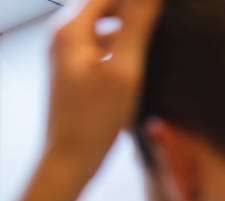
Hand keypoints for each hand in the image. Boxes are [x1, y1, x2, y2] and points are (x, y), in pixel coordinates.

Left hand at [46, 0, 161, 170]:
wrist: (69, 160)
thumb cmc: (93, 121)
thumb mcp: (124, 70)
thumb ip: (137, 24)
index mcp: (70, 29)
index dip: (137, 0)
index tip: (161, 6)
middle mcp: (63, 36)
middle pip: (103, 4)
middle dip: (132, 7)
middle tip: (160, 16)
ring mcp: (65, 54)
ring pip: (102, 23)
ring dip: (127, 21)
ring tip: (156, 30)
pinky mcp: (73, 71)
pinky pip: (99, 43)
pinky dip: (119, 41)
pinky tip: (139, 54)